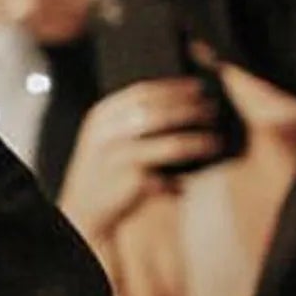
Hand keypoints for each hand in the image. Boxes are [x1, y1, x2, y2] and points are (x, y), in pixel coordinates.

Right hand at [58, 78, 226, 245]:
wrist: (83, 207)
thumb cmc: (105, 169)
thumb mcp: (108, 136)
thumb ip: (133, 118)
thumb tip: (183, 103)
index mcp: (102, 116)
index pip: (142, 92)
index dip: (174, 87)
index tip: (198, 87)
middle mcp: (107, 134)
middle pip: (158, 112)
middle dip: (189, 110)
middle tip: (211, 111)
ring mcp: (119, 158)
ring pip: (169, 143)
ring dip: (196, 141)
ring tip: (213, 142)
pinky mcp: (132, 181)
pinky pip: (167, 174)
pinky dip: (180, 178)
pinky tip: (186, 180)